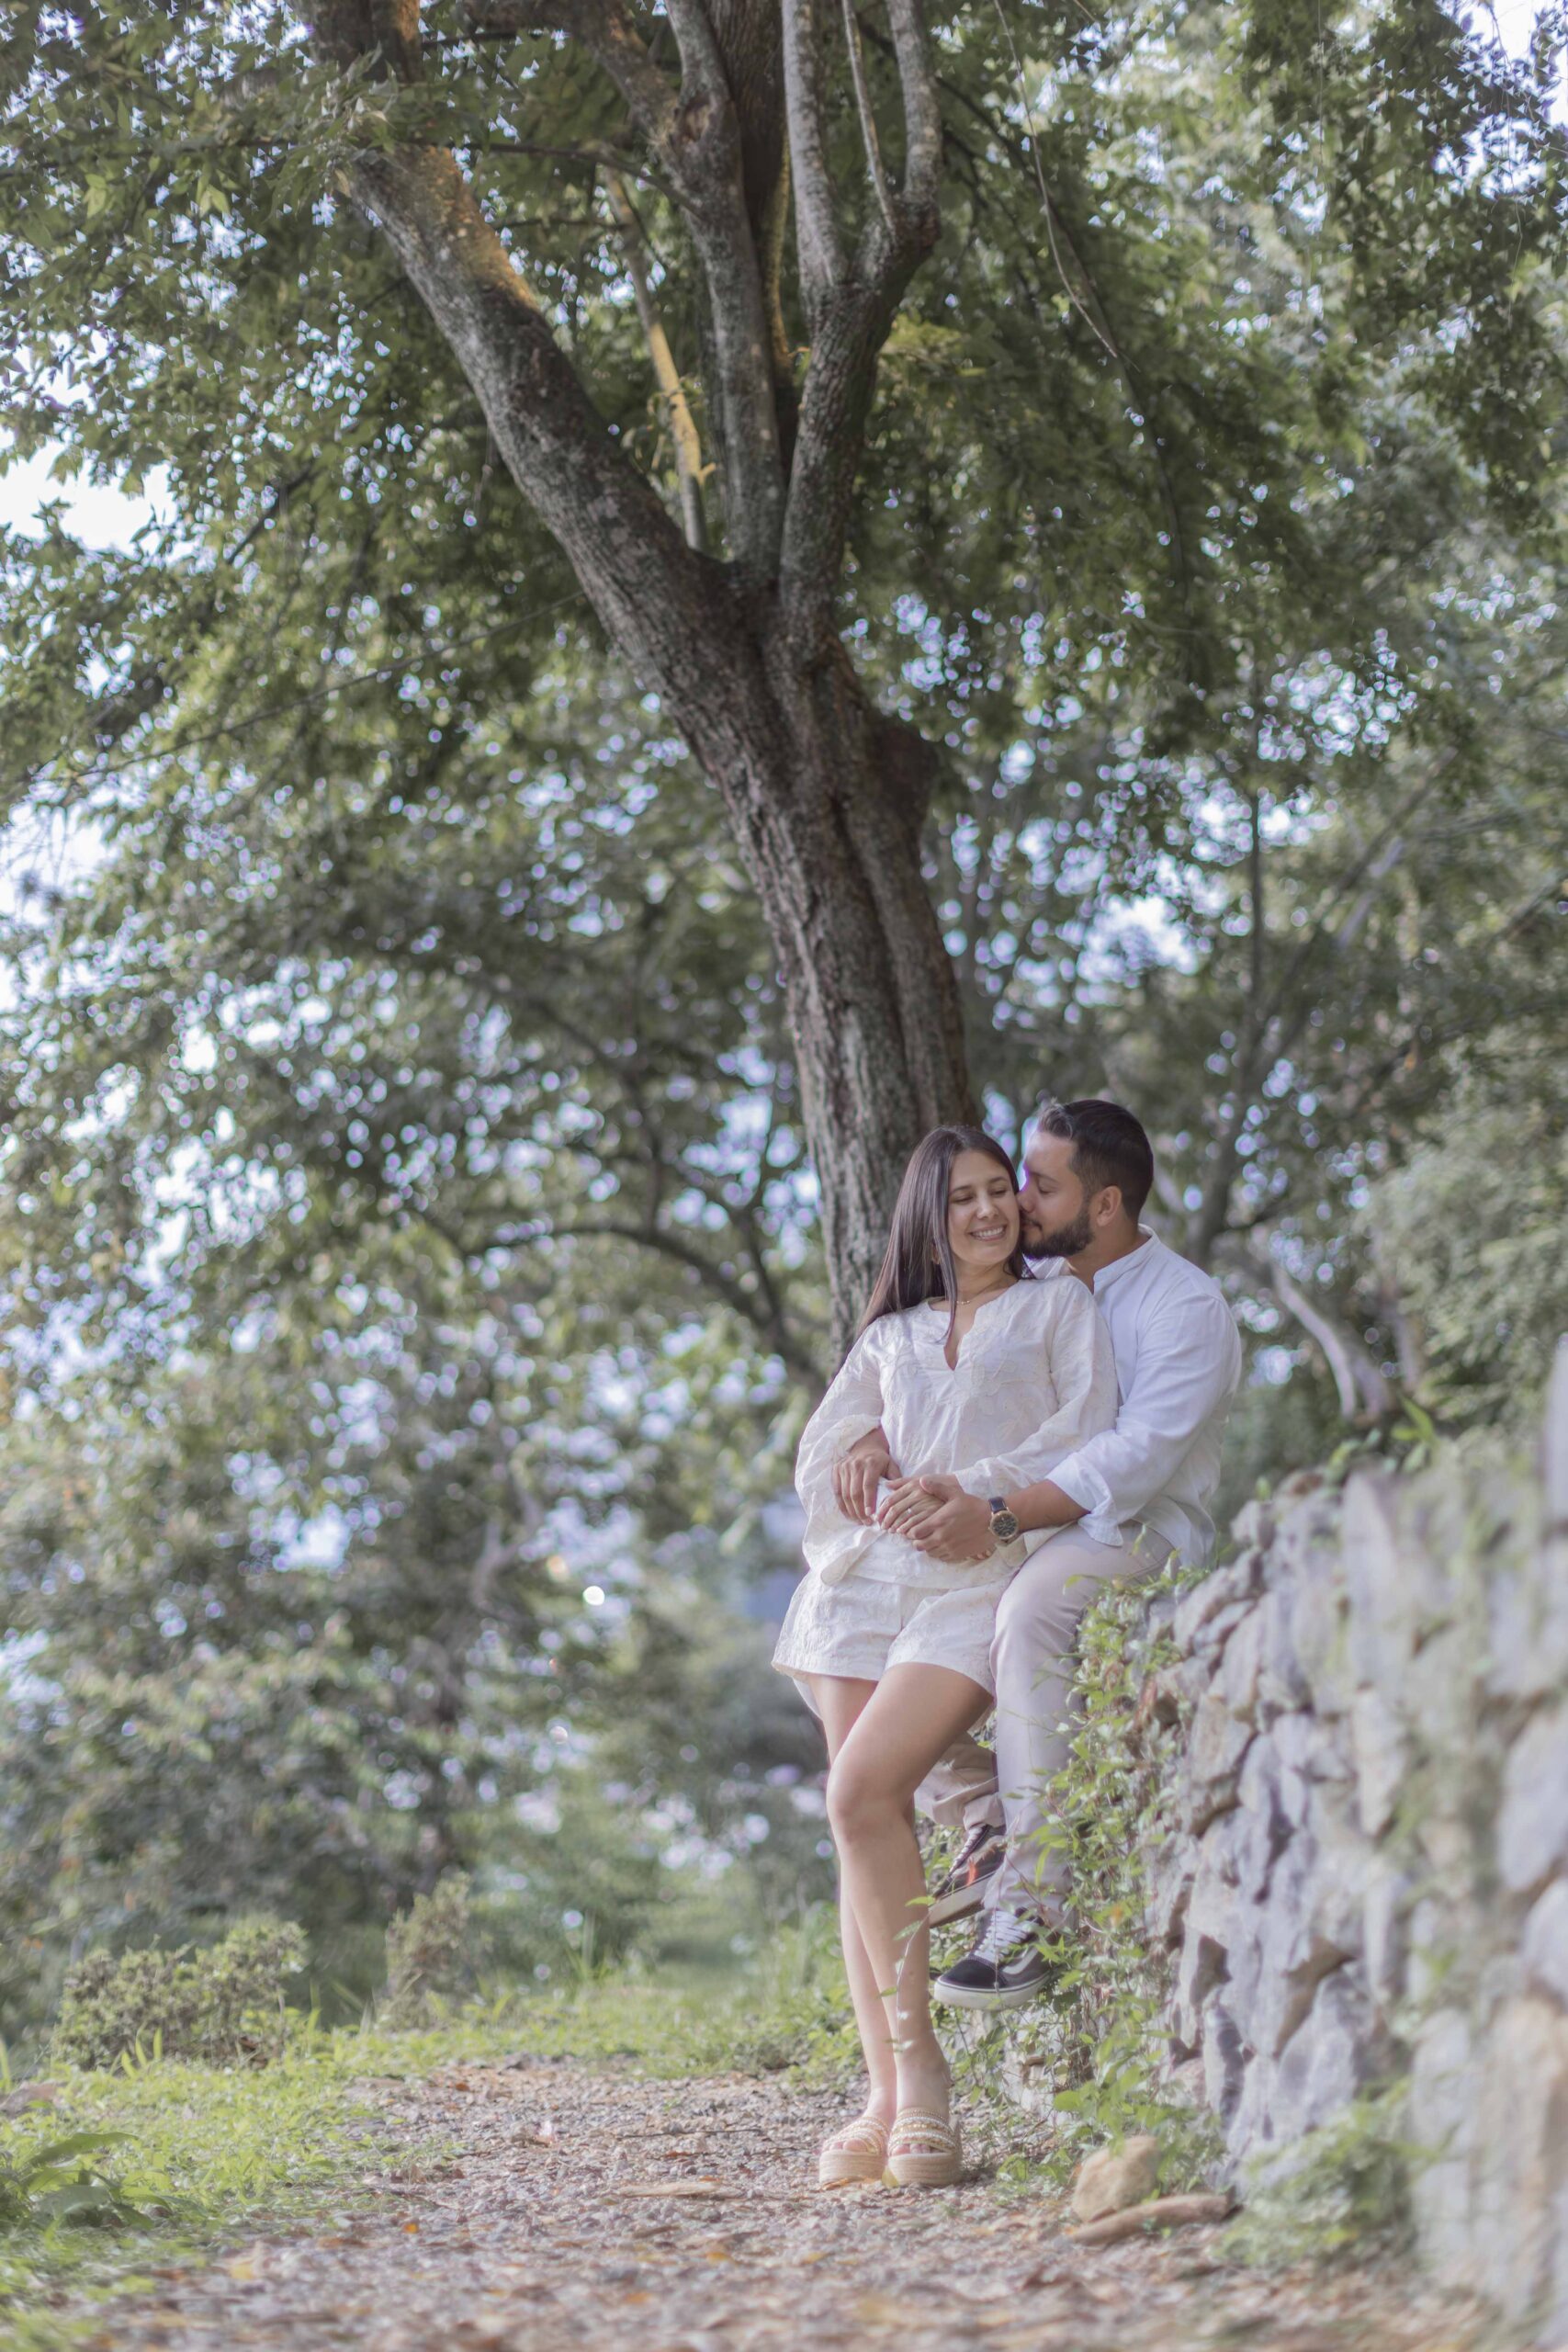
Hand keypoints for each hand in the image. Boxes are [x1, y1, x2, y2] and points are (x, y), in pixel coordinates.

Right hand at [833, 1431, 898, 1524]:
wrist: (865, 1445)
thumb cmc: (881, 1460)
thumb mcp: (891, 1466)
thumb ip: (895, 1480)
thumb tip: (896, 1498)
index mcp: (871, 1464)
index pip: (868, 1485)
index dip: (868, 1501)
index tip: (871, 1515)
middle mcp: (855, 1465)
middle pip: (855, 1492)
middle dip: (860, 1511)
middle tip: (866, 1522)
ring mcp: (844, 1467)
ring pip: (845, 1494)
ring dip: (851, 1511)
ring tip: (859, 1521)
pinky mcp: (836, 1470)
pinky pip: (837, 1491)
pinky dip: (842, 1505)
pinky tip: (849, 1515)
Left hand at [877, 1474, 994, 1562]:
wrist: (992, 1521)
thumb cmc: (973, 1506)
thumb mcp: (955, 1494)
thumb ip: (937, 1488)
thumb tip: (922, 1481)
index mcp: (938, 1522)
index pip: (914, 1533)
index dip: (912, 1531)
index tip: (916, 1527)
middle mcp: (941, 1537)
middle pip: (919, 1545)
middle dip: (918, 1540)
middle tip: (924, 1535)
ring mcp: (950, 1548)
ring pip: (930, 1553)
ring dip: (929, 1547)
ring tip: (934, 1539)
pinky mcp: (958, 1555)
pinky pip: (942, 1558)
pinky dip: (940, 1553)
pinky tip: (945, 1545)